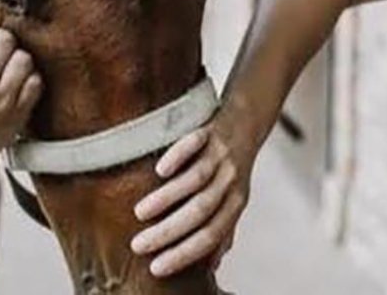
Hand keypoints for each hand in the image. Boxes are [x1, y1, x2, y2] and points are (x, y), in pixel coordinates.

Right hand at [130, 111, 255, 276]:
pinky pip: (194, 143)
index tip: (156, 268)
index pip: (210, 235)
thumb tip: (211, 266)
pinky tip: (159, 171)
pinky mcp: (210, 130)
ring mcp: (220, 155)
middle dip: (169, 232)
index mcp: (236, 202)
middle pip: (200, 212)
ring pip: (195, 180)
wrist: (247, 119)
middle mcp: (230, 180)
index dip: (184, 254)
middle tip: (138, 245)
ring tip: (139, 213)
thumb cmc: (232, 167)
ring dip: (166, 199)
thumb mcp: (233, 198)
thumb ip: (223, 228)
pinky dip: (178, 157)